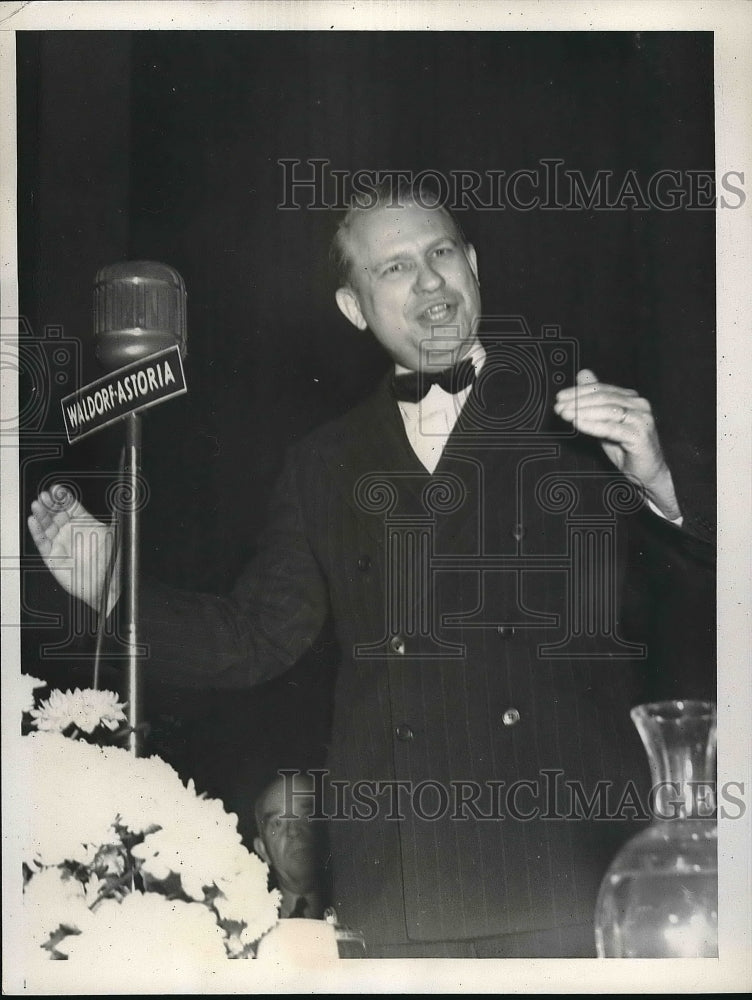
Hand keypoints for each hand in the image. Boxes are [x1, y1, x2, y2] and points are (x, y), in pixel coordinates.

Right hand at [28, 485, 119, 612]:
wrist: (104, 585)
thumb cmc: (110, 562)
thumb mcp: (112, 535)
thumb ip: (111, 518)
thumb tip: (117, 502)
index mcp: (84, 523)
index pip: (70, 506)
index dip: (63, 497)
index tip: (57, 490)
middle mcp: (71, 531)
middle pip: (56, 513)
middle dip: (50, 503)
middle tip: (45, 496)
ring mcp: (61, 543)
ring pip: (47, 525)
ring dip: (41, 514)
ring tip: (37, 505)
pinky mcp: (52, 556)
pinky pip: (42, 542)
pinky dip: (36, 531)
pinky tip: (33, 521)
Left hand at [554, 369, 681, 519]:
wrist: (645, 473)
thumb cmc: (625, 448)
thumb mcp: (605, 422)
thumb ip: (595, 401)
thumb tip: (583, 373)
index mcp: (631, 399)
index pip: (601, 389)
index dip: (578, 392)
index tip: (559, 397)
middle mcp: (639, 405)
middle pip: (603, 397)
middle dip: (578, 401)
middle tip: (558, 406)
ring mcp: (642, 419)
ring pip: (608, 410)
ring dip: (582, 411)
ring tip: (564, 414)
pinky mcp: (640, 435)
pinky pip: (612, 428)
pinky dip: (592, 425)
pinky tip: (577, 423)